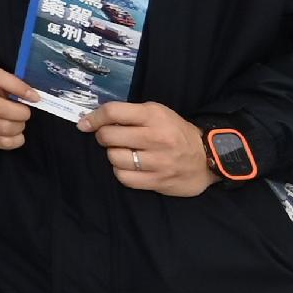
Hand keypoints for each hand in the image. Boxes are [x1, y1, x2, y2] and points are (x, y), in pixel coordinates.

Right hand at [0, 57, 37, 150]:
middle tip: (25, 112)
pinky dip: (13, 140)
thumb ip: (12, 82)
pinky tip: (14, 134)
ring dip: (18, 127)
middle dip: (21, 113)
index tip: (35, 97)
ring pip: (1, 128)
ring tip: (19, 123)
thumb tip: (34, 98)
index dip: (18, 88)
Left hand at [83, 99, 218, 195]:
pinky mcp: (157, 181)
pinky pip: (123, 177)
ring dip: (113, 155)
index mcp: (155, 116)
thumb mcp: (158, 114)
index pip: (113, 112)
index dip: (93, 118)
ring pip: (113, 158)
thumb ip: (129, 114)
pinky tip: (131, 167)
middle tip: (112, 138)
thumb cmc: (175, 133)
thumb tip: (91, 119)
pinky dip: (121, 172)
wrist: (207, 158)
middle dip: (103, 137)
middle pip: (108, 136)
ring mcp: (157, 161)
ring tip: (126, 153)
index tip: (84, 123)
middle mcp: (156, 137)